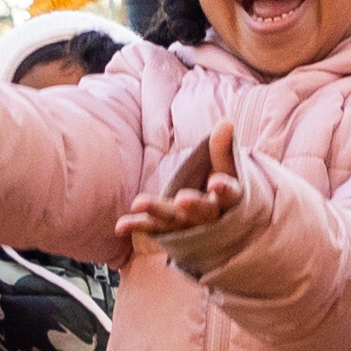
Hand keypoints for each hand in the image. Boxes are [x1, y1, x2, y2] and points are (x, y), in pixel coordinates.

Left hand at [115, 129, 248, 266]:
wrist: (219, 219)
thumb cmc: (221, 184)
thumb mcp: (226, 167)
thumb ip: (223, 147)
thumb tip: (226, 122)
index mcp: (229, 201)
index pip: (230, 196)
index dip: (223, 190)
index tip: (215, 183)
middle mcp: (210, 217)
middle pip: (203, 213)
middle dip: (193, 205)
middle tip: (182, 199)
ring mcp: (189, 226)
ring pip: (174, 220)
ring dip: (156, 212)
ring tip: (138, 202)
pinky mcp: (170, 229)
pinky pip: (154, 227)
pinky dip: (138, 225)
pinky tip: (120, 226)